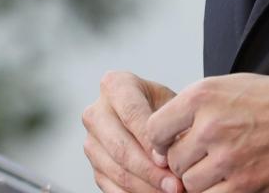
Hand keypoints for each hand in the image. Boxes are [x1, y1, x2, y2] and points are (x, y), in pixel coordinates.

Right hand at [82, 71, 182, 192]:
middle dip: (150, 171)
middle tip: (175, 185)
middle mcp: (96, 112)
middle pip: (120, 147)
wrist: (153, 117)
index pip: (131, 113)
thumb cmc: (164, 107)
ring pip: (117, 171)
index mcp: (115, 85)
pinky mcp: (95, 166)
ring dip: (147, 187)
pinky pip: (113, 187)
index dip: (150, 140)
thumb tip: (177, 153)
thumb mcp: (172, 103)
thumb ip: (173, 123)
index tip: (169, 159)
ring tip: (172, 191)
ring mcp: (92, 141)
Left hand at [145, 72, 268, 192]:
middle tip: (201, 156)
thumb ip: (190, 109)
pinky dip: (216, 192)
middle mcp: (211, 125)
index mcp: (201, 96)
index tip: (171, 144)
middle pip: (172, 160)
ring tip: (217, 168)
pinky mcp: (247, 184)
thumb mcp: (225, 87)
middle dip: (183, 162)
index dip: (160, 141)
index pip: (154, 129)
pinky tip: (228, 180)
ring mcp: (228, 157)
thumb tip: (160, 138)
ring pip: (189, 183)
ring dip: (199, 180)